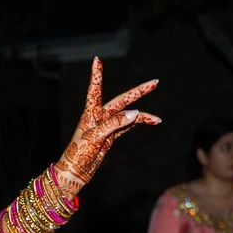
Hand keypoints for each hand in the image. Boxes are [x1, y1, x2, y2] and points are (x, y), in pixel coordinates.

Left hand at [55, 58, 161, 187]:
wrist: (75, 172)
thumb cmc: (79, 154)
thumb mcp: (94, 138)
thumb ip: (113, 124)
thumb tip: (134, 113)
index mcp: (91, 113)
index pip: (95, 89)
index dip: (96, 75)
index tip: (96, 59)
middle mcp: (99, 117)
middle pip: (121, 100)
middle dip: (138, 92)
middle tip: (154, 82)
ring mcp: (106, 126)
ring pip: (128, 115)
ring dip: (143, 116)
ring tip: (157, 119)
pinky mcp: (110, 137)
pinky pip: (127, 126)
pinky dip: (138, 123)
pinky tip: (149, 121)